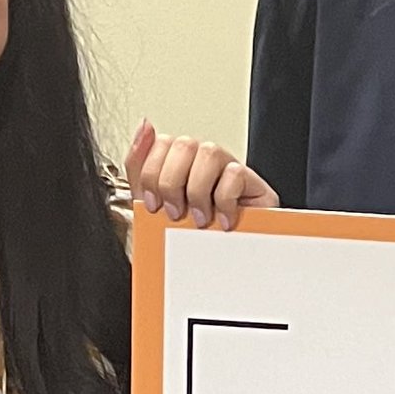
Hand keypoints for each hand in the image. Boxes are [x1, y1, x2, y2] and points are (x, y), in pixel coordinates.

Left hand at [126, 124, 277, 226]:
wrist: (220, 268)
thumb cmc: (189, 238)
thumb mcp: (152, 204)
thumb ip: (139, 165)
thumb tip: (144, 126)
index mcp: (181, 164)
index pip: (163, 142)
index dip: (152, 173)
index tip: (154, 203)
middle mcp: (205, 162)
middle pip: (183, 144)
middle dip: (171, 183)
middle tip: (176, 211)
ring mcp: (230, 170)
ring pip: (209, 151)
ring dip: (197, 190)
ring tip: (200, 216)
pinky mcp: (254, 185)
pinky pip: (235, 173)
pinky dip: (223, 200)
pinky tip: (222, 219)